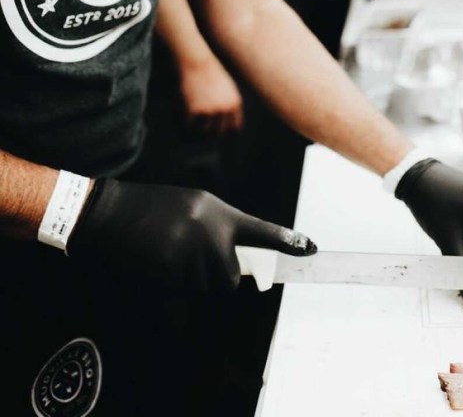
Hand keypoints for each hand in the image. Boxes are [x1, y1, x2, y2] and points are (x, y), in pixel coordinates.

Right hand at [68, 180, 315, 298]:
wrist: (111, 212)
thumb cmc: (152, 208)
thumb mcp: (193, 206)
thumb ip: (218, 228)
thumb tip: (234, 259)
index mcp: (219, 212)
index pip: (261, 230)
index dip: (287, 242)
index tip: (312, 250)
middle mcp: (212, 232)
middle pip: (231, 278)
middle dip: (216, 277)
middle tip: (190, 258)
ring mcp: (192, 253)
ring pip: (208, 288)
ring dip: (193, 282)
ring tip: (170, 256)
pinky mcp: (171, 271)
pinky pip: (184, 294)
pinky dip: (174, 286)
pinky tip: (158, 264)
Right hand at [179, 54, 243, 133]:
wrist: (198, 62)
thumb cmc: (212, 74)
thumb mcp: (228, 89)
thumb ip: (229, 106)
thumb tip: (226, 125)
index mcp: (235, 104)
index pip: (234, 129)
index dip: (226, 135)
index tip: (219, 137)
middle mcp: (224, 110)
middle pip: (218, 133)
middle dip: (210, 135)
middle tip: (202, 134)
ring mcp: (209, 110)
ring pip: (204, 132)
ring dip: (197, 132)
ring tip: (193, 128)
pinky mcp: (195, 110)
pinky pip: (190, 125)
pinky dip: (187, 125)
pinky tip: (185, 120)